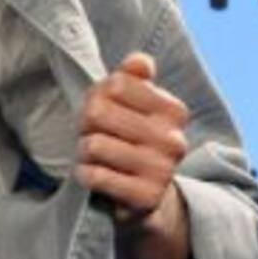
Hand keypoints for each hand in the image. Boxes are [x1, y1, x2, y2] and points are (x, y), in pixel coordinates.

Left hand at [74, 52, 189, 225]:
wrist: (144, 197)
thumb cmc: (129, 140)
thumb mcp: (131, 105)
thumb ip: (131, 78)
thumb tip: (140, 61)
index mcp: (173, 111)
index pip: (116, 84)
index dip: (97, 95)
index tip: (100, 109)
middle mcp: (174, 140)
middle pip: (98, 112)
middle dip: (85, 124)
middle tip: (92, 135)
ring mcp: (163, 170)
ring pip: (93, 145)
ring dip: (84, 152)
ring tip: (95, 157)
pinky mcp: (146, 197)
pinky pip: (95, 176)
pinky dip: (86, 174)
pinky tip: (95, 175)